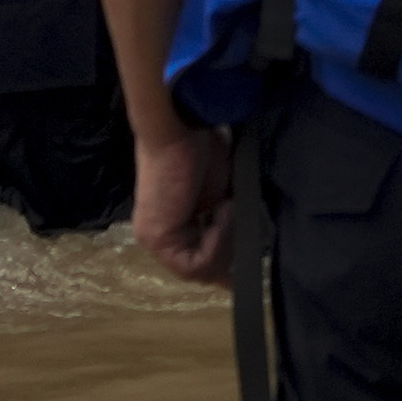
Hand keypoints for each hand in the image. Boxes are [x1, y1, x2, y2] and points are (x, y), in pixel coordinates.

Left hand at [131, 114, 231, 284]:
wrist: (181, 127)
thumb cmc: (201, 152)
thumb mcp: (221, 199)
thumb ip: (226, 228)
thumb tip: (245, 259)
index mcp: (171, 229)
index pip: (201, 265)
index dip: (227, 261)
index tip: (248, 250)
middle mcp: (159, 238)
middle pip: (203, 273)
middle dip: (229, 252)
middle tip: (235, 216)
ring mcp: (153, 240)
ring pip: (200, 272)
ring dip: (226, 241)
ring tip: (228, 206)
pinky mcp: (156, 238)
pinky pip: (195, 264)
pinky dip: (218, 241)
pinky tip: (221, 209)